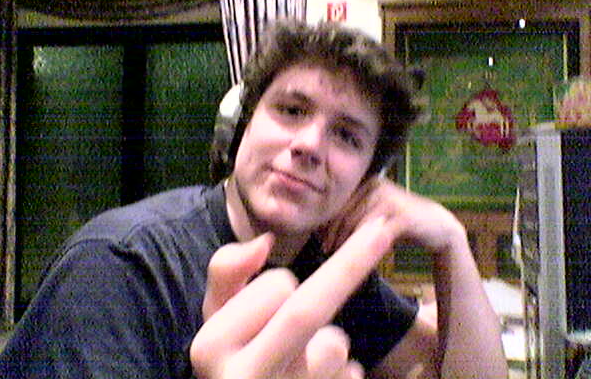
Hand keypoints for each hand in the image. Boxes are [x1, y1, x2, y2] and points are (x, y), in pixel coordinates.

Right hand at [191, 215, 394, 378]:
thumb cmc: (232, 358)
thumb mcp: (217, 316)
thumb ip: (227, 271)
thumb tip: (264, 241)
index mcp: (211, 347)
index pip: (274, 287)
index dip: (281, 285)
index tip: (280, 289)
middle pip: (306, 312)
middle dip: (350, 265)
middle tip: (381, 229)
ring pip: (333, 346)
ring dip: (328, 343)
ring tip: (300, 363)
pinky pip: (350, 375)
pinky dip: (343, 372)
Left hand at [319, 177, 464, 254]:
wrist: (437, 226)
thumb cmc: (399, 223)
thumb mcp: (374, 215)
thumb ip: (353, 216)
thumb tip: (322, 228)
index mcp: (368, 183)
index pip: (340, 202)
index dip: (327, 221)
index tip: (319, 239)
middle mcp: (377, 187)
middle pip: (345, 212)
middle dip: (333, 233)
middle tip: (325, 250)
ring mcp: (390, 200)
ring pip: (357, 223)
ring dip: (345, 242)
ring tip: (337, 255)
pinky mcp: (401, 216)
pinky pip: (375, 233)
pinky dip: (364, 246)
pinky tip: (359, 257)